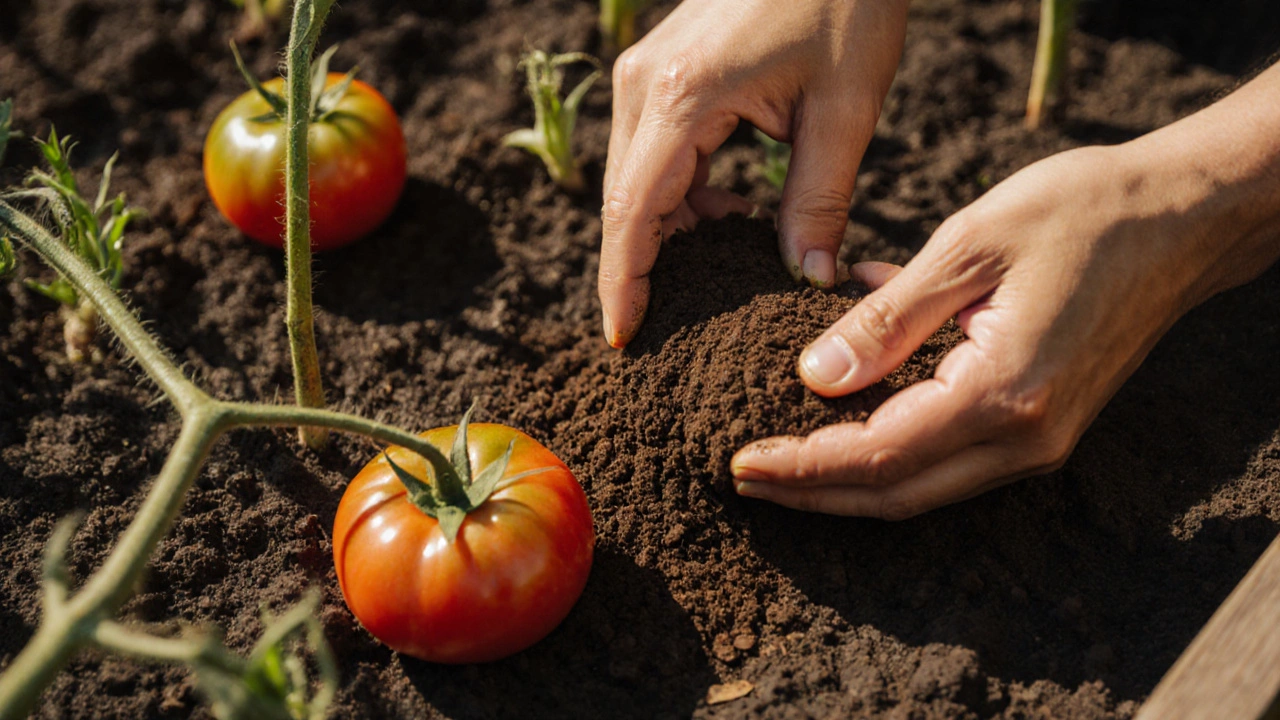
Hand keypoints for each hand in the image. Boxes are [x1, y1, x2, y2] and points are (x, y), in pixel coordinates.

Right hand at [599, 0, 909, 347]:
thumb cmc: (844, 2)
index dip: (623, 282)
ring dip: (670, 231)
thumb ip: (818, 200)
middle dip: (644, 267)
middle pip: (622, 202)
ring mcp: (645, 74)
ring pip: (635, 180)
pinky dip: (682, 195)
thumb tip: (808, 278)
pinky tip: (731, 214)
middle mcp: (643, 85)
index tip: (624, 336)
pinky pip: (653, 153)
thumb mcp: (843, 108)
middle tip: (679, 326)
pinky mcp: (662, 71)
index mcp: (681, 97)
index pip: (631, 212)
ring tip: (727, 269)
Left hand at [729, 139, 1270, 518]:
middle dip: (813, 492)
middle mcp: (1025, 437)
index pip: (878, 455)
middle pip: (896, 493)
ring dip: (846, 476)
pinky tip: (844, 407)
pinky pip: (951, 452)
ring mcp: (1041, 440)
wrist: (1182, 216)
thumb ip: (886, 318)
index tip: (740, 463)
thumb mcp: (968, 247)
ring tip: (779, 462)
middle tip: (744, 478)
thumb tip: (814, 377)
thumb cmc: (1081, 212)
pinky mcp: (1045, 425)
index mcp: (1004, 393)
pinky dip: (891, 441)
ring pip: (922, 484)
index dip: (803, 467)